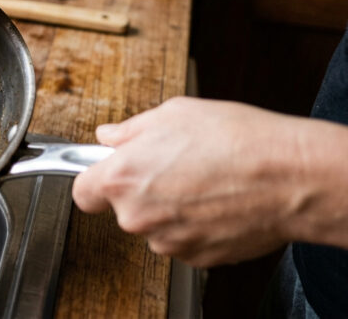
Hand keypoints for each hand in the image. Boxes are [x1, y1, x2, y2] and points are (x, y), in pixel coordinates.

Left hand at [72, 97, 333, 266]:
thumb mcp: (173, 114)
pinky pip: (184, 240)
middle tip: (174, 166)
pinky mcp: (197, 258)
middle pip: (123, 208)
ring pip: (156, 225)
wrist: (289, 177)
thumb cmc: (235, 140)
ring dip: (171, 209)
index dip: (95, 180)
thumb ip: (131, 129)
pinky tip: (218, 202)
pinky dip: (196, 225)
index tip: (106, 173)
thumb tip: (110, 135)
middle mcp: (138, 215)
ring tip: (204, 181)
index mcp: (122, 177)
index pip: (83, 191)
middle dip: (142, 189)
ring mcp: (167, 240)